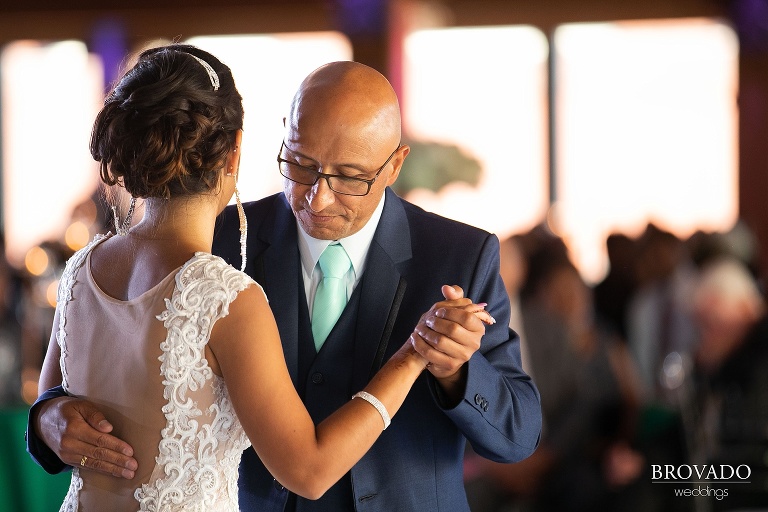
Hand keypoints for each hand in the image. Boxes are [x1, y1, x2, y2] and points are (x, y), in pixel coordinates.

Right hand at [35, 396, 137, 477]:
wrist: (42, 421)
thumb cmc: (67, 409)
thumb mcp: (81, 405)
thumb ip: (95, 416)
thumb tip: (109, 428)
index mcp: (74, 428)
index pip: (99, 440)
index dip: (116, 446)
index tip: (130, 451)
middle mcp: (69, 444)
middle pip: (98, 454)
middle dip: (117, 461)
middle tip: (133, 466)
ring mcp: (67, 454)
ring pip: (93, 463)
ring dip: (112, 469)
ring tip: (128, 473)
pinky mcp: (67, 460)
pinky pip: (87, 466)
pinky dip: (102, 470)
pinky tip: (114, 472)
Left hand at [410, 285, 491, 399]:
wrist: (446, 353)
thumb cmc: (451, 327)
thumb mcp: (455, 310)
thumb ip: (454, 296)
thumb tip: (446, 288)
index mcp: (478, 327)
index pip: (467, 317)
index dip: (450, 312)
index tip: (438, 311)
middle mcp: (474, 343)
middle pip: (453, 329)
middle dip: (436, 322)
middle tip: (427, 320)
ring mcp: (463, 356)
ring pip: (441, 342)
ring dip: (426, 333)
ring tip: (419, 328)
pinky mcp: (450, 365)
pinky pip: (431, 354)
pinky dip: (420, 344)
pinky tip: (415, 337)